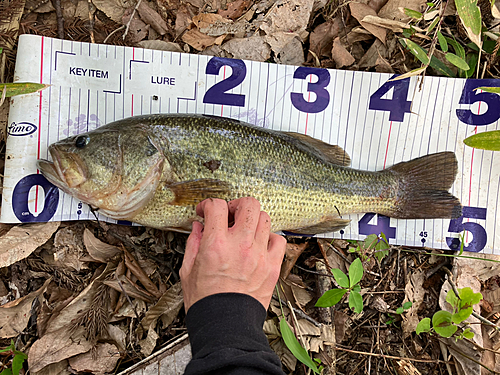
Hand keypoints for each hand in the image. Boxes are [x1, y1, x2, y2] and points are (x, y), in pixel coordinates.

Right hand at [180, 197, 286, 311]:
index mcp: (216, 244)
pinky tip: (259, 244)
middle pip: (248, 204)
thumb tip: (198, 227)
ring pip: (264, 218)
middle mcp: (240, 245)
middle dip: (236, 204)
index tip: (206, 211)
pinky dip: (270, 237)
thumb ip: (194, 243)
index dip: (208, 204)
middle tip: (229, 214)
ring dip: (252, 220)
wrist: (225, 327)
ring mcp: (259, 255)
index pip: (217, 206)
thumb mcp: (188, 270)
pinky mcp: (272, 267)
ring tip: (244, 230)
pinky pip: (279, 240)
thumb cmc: (206, 303)